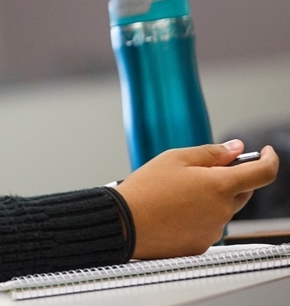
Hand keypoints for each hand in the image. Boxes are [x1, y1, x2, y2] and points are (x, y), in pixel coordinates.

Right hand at [115, 140, 278, 259]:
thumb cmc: (144, 190)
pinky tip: (173, 211)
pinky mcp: (201, 245)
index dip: (270, 159)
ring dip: (210, 199)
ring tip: (175, 194)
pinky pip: (208, 225)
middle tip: (199, 172)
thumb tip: (235, 148)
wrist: (122, 224)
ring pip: (223, 209)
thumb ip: (211, 152)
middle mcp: (222, 211)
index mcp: (220, 186)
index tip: (266, 153)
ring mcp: (213, 230)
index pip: (263, 173)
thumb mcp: (175, 159)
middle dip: (229, 179)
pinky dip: (198, 216)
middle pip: (242, 191)